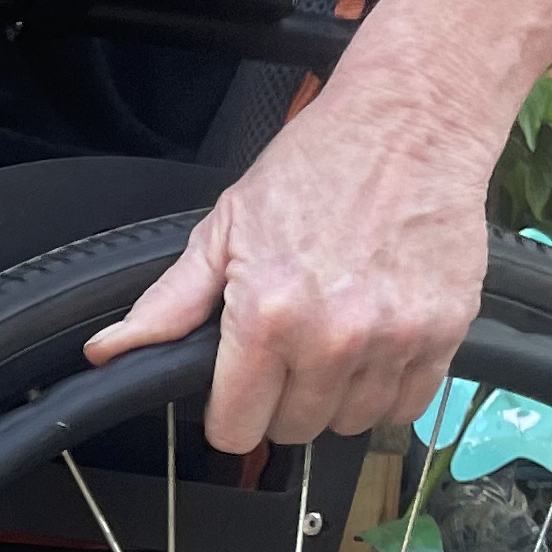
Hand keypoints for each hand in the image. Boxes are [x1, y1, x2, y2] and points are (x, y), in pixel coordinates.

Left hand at [86, 73, 494, 455]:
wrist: (413, 120)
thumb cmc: (317, 166)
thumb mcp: (225, 229)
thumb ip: (170, 304)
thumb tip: (107, 351)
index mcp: (267, 316)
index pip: (236, 430)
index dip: (231, 413)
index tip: (240, 388)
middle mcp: (331, 338)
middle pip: (293, 432)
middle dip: (283, 401)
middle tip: (291, 348)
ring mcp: (393, 338)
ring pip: (350, 425)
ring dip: (337, 397)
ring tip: (336, 339)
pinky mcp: (444, 333)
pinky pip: (405, 407)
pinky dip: (388, 390)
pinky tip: (376, 344)